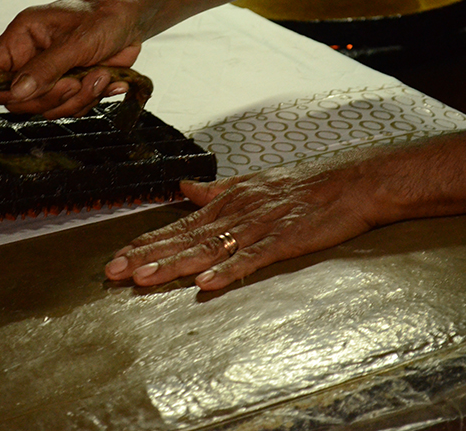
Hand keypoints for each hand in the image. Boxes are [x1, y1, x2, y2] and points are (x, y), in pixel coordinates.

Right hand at [0, 0, 142, 117]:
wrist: (131, 20)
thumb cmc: (102, 18)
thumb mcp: (75, 42)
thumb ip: (46, 69)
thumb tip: (17, 92)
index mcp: (22, 37)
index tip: (24, 93)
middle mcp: (31, 58)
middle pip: (19, 99)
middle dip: (51, 97)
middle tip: (75, 83)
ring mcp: (51, 75)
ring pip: (48, 108)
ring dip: (78, 99)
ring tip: (100, 76)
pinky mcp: (71, 87)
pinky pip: (71, 108)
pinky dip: (92, 99)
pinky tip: (108, 81)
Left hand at [105, 160, 377, 290]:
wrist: (351, 181)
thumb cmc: (303, 185)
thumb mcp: (251, 183)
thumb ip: (215, 190)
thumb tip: (184, 188)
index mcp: (227, 203)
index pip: (179, 226)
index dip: (147, 242)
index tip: (118, 256)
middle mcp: (236, 213)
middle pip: (184, 239)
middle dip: (148, 256)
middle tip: (114, 271)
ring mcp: (259, 226)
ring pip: (209, 249)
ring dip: (175, 264)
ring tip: (144, 279)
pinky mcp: (284, 240)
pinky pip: (252, 258)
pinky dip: (229, 270)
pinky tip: (206, 283)